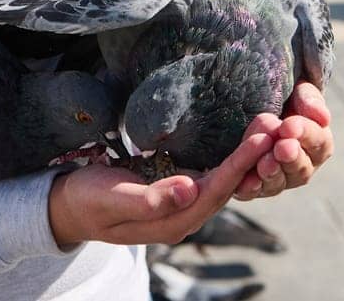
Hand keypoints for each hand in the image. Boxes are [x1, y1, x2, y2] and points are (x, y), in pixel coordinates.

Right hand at [47, 116, 276, 247]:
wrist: (69, 206)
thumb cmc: (87, 200)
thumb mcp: (110, 198)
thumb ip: (148, 199)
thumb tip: (190, 191)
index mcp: (171, 222)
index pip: (214, 192)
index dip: (238, 166)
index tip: (260, 139)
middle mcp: (184, 215)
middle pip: (226, 186)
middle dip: (251, 156)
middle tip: (274, 122)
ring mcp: (182, 204)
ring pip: (222, 179)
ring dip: (245, 154)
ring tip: (265, 124)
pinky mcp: (178, 190)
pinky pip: (211, 174)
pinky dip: (229, 155)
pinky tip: (241, 137)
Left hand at [234, 81, 332, 200]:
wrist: (254, 108)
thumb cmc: (284, 100)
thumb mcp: (298, 93)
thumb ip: (310, 101)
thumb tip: (322, 116)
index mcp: (317, 145)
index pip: (319, 143)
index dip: (305, 134)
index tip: (289, 125)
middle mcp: (300, 168)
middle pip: (301, 168)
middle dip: (291, 158)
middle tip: (282, 147)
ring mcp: (277, 180)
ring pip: (278, 183)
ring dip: (272, 173)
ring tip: (265, 163)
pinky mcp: (252, 186)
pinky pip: (252, 192)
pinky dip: (250, 188)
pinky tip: (246, 182)